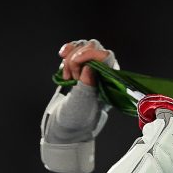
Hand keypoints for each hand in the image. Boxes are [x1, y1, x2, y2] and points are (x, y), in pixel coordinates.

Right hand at [40, 39, 119, 172]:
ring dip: (71, 55)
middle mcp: (104, 74)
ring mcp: (92, 69)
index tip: (76, 62)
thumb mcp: (80, 106)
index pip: (107, 57)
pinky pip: (76, 49)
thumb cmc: (76, 120)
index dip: (91, 55)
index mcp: (110, 84)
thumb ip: (86, 88)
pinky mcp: (80, 66)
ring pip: (85, 46)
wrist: (64, 126)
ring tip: (66, 74)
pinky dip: (67, 50)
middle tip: (71, 76)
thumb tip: (91, 68)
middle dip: (78, 57)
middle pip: (95, 48)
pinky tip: (62, 57)